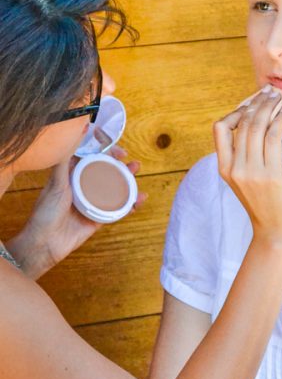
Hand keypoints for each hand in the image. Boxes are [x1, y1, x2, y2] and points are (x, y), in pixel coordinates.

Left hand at [8, 145, 146, 278]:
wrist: (45, 244)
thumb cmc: (45, 213)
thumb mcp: (55, 182)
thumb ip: (65, 158)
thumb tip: (74, 133)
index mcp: (71, 176)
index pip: (92, 158)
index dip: (106, 152)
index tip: (118, 150)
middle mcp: (83, 188)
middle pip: (106, 173)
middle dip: (121, 166)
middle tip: (133, 163)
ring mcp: (92, 203)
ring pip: (114, 189)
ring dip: (128, 181)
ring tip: (137, 173)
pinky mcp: (98, 219)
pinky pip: (117, 209)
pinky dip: (129, 204)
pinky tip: (139, 199)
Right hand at [213, 86, 281, 242]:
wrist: (277, 233)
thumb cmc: (268, 204)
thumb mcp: (248, 179)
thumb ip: (247, 156)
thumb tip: (258, 123)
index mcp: (225, 168)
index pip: (220, 128)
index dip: (236, 110)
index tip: (253, 101)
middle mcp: (235, 169)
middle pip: (241, 122)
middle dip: (257, 102)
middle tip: (271, 91)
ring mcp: (251, 172)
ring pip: (257, 126)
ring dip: (269, 106)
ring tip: (280, 97)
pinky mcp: (271, 175)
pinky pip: (273, 137)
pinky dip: (279, 120)